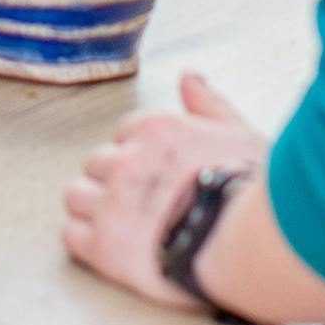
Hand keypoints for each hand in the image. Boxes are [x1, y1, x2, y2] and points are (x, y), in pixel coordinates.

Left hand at [62, 72, 268, 310]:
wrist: (251, 247)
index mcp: (155, 129)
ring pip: (75, 196)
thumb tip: (189, 76)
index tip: (159, 179)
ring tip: (124, 227)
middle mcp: (126, 161)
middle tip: (143, 205)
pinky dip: (87, 241)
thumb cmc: (253, 192)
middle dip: (114, 182)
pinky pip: (70, 234)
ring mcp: (111, 204)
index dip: (140, 159)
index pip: (124, 134)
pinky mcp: (103, 247)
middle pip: (96, 164)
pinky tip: (114, 248)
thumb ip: (209, 105)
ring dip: (93, 208)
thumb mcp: (239, 135)